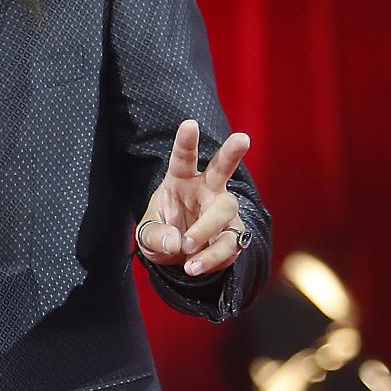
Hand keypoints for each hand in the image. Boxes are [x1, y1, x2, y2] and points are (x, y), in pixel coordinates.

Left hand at [136, 120, 252, 277]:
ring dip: (205, 231)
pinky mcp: (235, 234)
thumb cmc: (163, 235)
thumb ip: (157, 236)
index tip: (190, 124)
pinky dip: (211, 257)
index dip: (186, 142)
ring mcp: (223, 211)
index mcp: (180, 181)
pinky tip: (194, 266)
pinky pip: (229, 244)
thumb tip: (177, 242)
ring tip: (186, 248)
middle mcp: (207, 190)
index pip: (183, 159)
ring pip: (224, 212)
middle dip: (232, 153)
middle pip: (222, 170)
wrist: (180, 259)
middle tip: (243, 138)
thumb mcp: (148, 236)